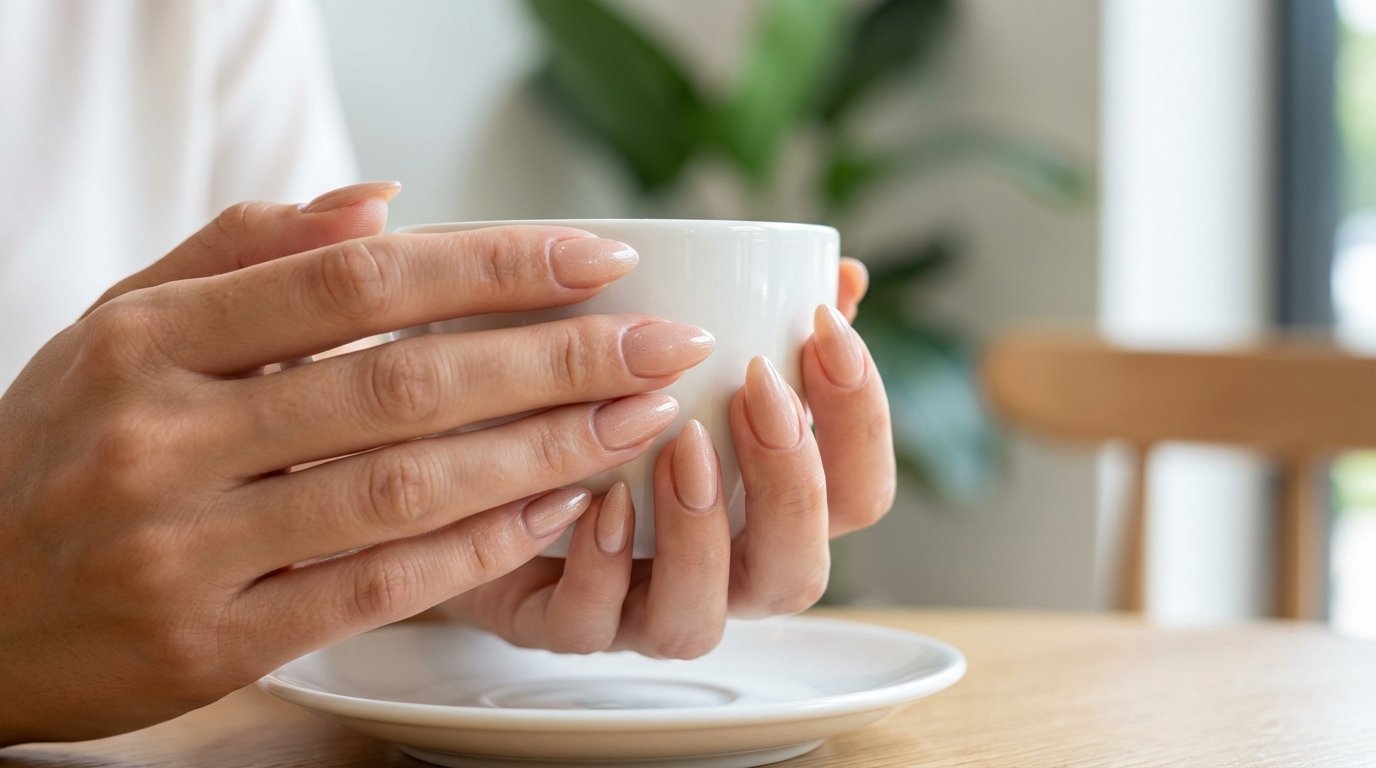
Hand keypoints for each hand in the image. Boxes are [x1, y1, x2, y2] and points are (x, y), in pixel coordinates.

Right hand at [0, 183, 715, 743]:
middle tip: (661, 343)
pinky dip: (480, 547)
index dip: (491, 267)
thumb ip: (243, 254)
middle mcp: (166, 438)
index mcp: (150, 340)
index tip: (596, 260)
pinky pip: (377, 586)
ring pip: (405, 487)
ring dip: (542, 450)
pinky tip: (558, 508)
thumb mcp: (119, 329)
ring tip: (638, 419)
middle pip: (402, 382)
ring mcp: (188, 547)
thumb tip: (383, 203)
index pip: (356, 282)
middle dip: (554, 359)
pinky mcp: (212, 640)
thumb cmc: (57, 450)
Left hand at [439, 258, 893, 657]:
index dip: (860, 420)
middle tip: (757, 387)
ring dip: (698, 534)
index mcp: (768, 511)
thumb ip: (763, 319)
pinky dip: (599, 564)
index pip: (857, 495)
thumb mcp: (680, 348)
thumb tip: (845, 277)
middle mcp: (719, 574)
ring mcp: (640, 609)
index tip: (824, 327)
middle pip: (798, 573)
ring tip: (679, 443)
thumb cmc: (604, 400)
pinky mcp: (559, 624)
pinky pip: (588, 623)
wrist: (478, 455)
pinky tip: (598, 500)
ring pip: (699, 624)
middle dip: (793, 482)